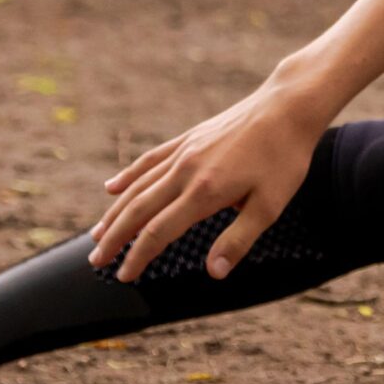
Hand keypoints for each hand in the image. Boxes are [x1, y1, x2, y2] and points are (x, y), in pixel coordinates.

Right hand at [88, 78, 331, 285]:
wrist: (288, 106)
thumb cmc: (284, 158)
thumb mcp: (270, 205)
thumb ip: (239, 240)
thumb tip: (214, 273)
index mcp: (204, 192)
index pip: (158, 232)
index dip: (138, 257)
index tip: (123, 277)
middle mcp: (185, 170)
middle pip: (138, 210)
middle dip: (115, 238)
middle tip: (96, 262)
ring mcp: (184, 151)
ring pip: (138, 186)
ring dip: (115, 212)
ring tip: (96, 234)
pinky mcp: (188, 138)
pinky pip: (149, 160)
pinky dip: (128, 176)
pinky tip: (111, 187)